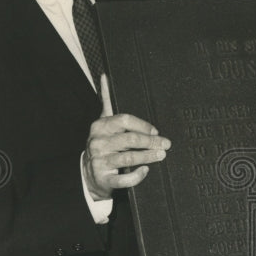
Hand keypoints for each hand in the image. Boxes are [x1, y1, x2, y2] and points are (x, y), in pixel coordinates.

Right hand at [83, 75, 171, 200]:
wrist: (89, 174)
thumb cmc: (103, 144)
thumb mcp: (104, 122)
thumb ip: (107, 101)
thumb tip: (105, 76)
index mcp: (100, 126)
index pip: (124, 120)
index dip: (143, 125)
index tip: (155, 131)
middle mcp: (97, 142)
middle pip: (129, 139)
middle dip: (151, 141)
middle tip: (166, 144)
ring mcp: (99, 161)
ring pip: (128, 158)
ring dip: (148, 156)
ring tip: (162, 155)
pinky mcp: (103, 178)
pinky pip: (123, 179)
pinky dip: (136, 176)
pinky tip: (145, 170)